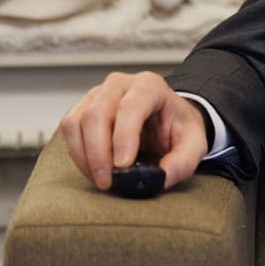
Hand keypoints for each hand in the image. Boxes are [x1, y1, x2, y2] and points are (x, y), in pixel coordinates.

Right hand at [59, 71, 207, 191]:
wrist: (168, 119)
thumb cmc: (178, 128)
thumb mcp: (194, 144)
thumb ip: (182, 162)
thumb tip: (161, 178)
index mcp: (150, 86)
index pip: (131, 107)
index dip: (123, 137)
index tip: (122, 166)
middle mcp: (120, 84)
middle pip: (97, 113)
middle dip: (99, 152)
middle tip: (108, 181)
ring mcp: (98, 94)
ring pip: (77, 121)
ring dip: (85, 155)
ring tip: (101, 178)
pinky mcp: (83, 108)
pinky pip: (70, 129)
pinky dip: (77, 153)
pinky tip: (93, 169)